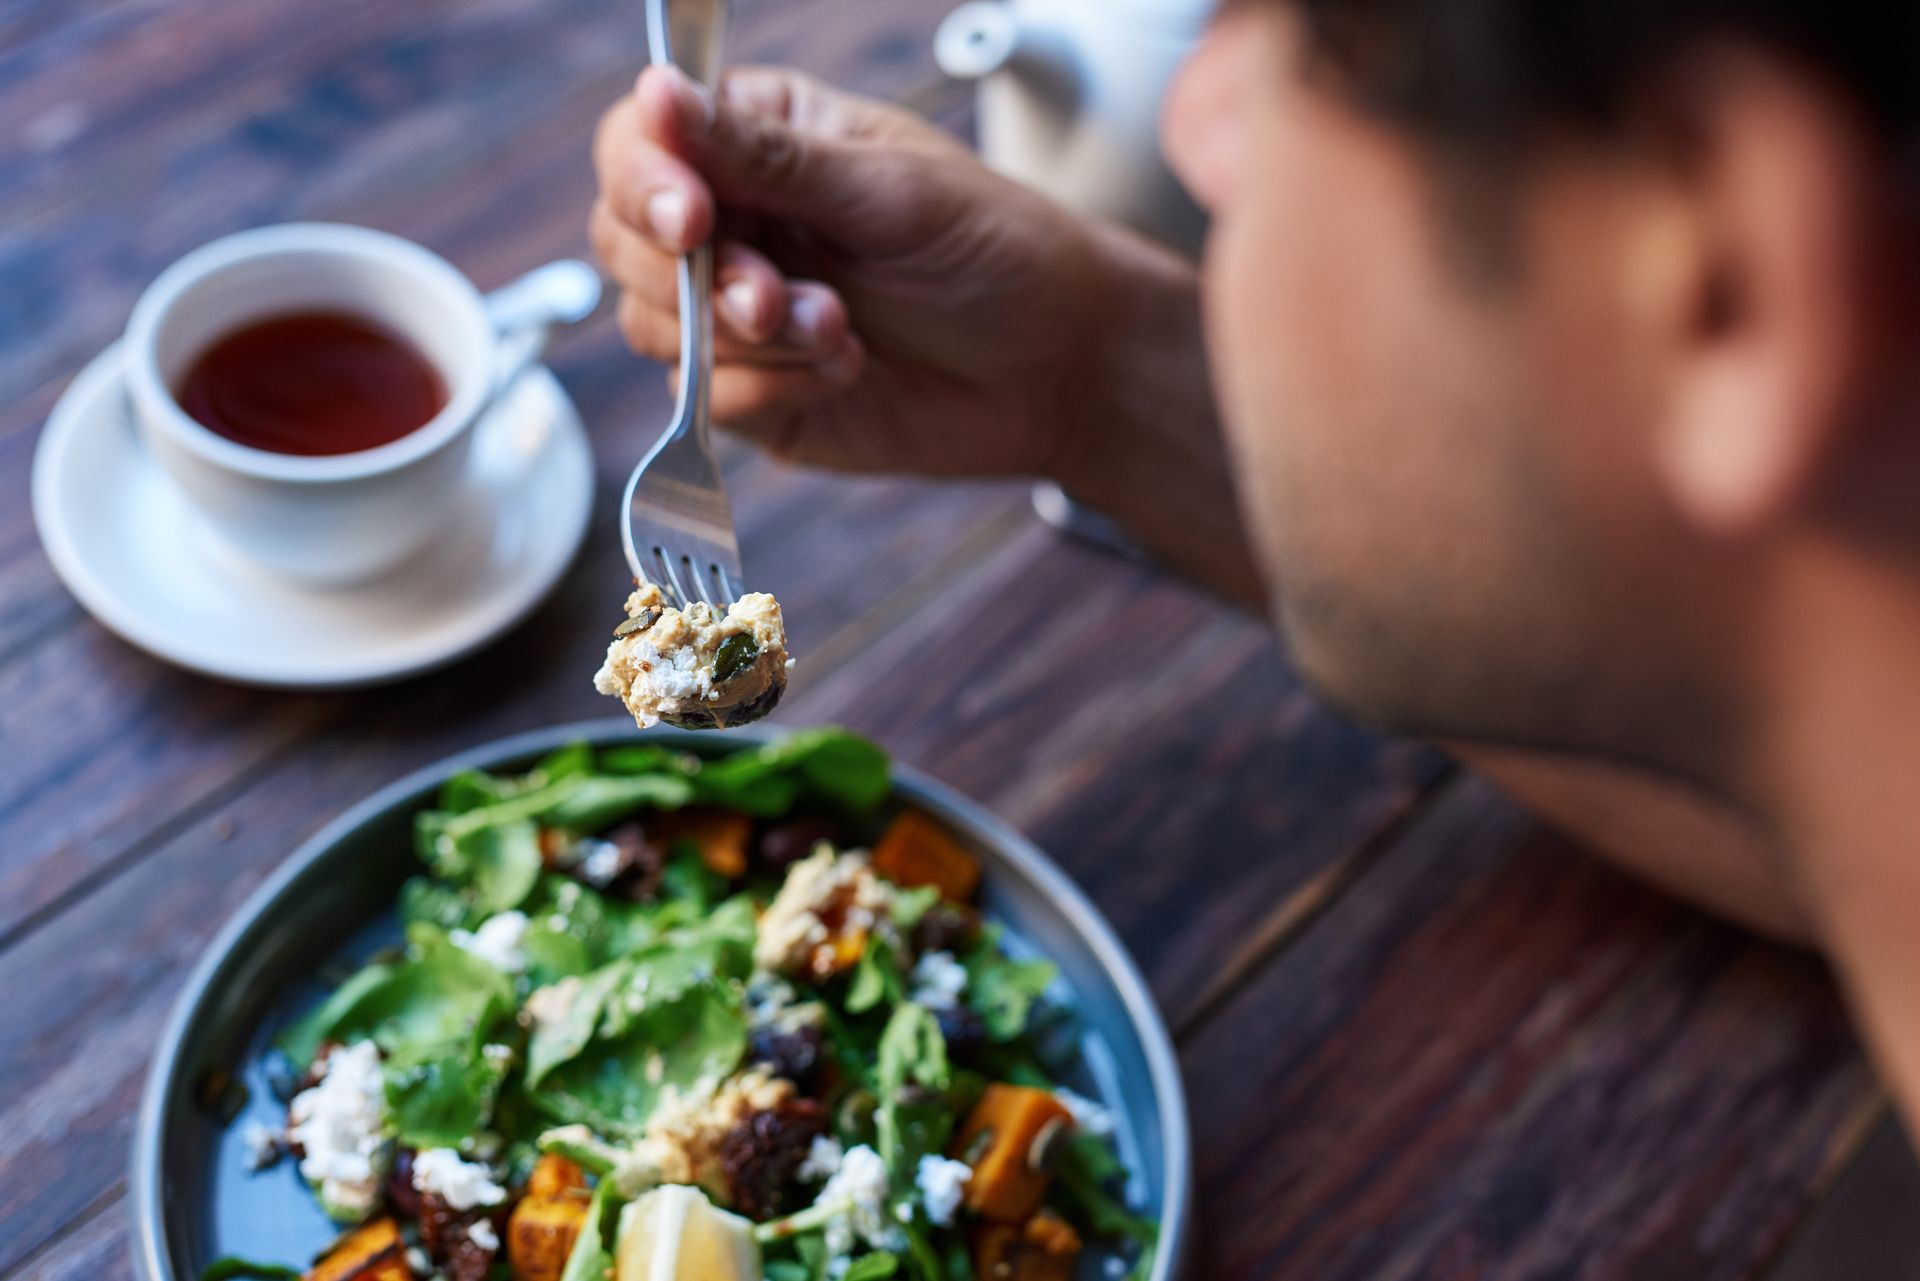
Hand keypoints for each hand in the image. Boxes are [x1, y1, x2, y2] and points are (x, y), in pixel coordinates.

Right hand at [591, 63, 1111, 477]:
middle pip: (625, 241)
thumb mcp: (886, 190)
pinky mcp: (754, 394)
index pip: (639, 145)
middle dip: (696, 276)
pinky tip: (844, 369)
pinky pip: (701, 400)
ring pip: (654, 325)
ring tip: (840, 328)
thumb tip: (659, 92)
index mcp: (757, 142)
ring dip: (744, 336)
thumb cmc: (993, 253)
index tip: (693, 217)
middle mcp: (733, 223)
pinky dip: (765, 387)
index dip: (646, 180)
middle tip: (776, 295)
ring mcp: (733, 315)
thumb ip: (767, 157)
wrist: (1057, 369)